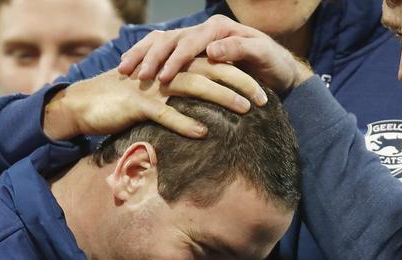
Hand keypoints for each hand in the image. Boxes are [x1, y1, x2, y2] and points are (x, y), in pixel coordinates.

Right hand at [43, 58, 261, 139]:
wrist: (83, 104)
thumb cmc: (122, 102)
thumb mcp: (154, 95)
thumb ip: (179, 97)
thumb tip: (207, 112)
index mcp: (171, 65)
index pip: (212, 63)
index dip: (238, 73)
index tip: (262, 88)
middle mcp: (164, 70)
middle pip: (209, 70)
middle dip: (240, 82)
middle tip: (264, 98)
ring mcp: (150, 85)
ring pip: (193, 86)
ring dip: (221, 97)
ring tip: (245, 109)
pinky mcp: (136, 104)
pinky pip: (165, 113)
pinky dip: (184, 123)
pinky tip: (203, 134)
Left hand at [118, 15, 313, 94]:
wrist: (280, 75)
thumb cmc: (238, 79)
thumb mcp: (206, 79)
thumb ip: (183, 77)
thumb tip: (151, 85)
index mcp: (193, 39)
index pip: (161, 41)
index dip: (140, 53)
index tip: (121, 70)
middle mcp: (208, 32)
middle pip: (174, 37)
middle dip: (154, 56)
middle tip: (139, 76)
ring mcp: (230, 35)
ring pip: (199, 38)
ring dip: (181, 55)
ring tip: (166, 74)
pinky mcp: (252, 44)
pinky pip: (235, 44)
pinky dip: (225, 49)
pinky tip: (212, 56)